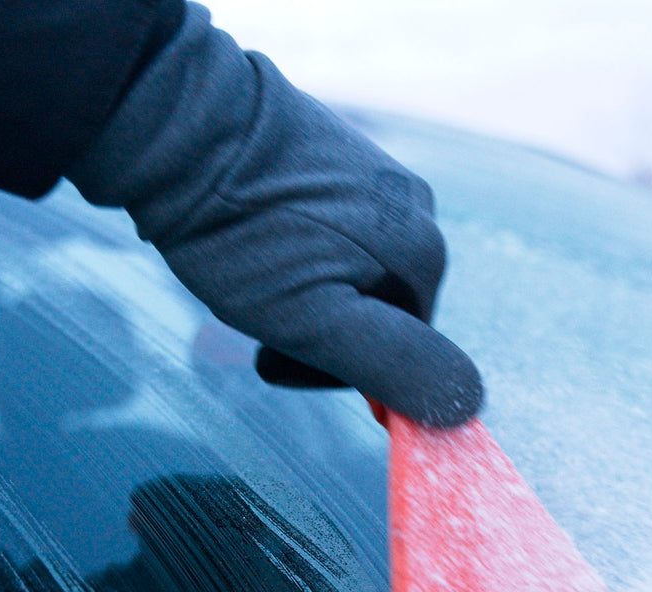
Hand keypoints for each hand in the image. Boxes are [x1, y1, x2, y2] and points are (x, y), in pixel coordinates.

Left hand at [68, 3, 481, 426]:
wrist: (182, 127)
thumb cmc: (241, 235)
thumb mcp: (315, 322)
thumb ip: (395, 365)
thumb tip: (469, 403)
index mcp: (424, 256)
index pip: (402, 356)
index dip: (335, 370)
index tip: (276, 351)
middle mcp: (418, 210)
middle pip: (377, 311)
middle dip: (315, 326)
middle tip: (254, 310)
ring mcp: (380, 177)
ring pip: (348, 272)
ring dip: (299, 289)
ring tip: (247, 268)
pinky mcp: (340, 155)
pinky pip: (329, 230)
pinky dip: (291, 247)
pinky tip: (252, 236)